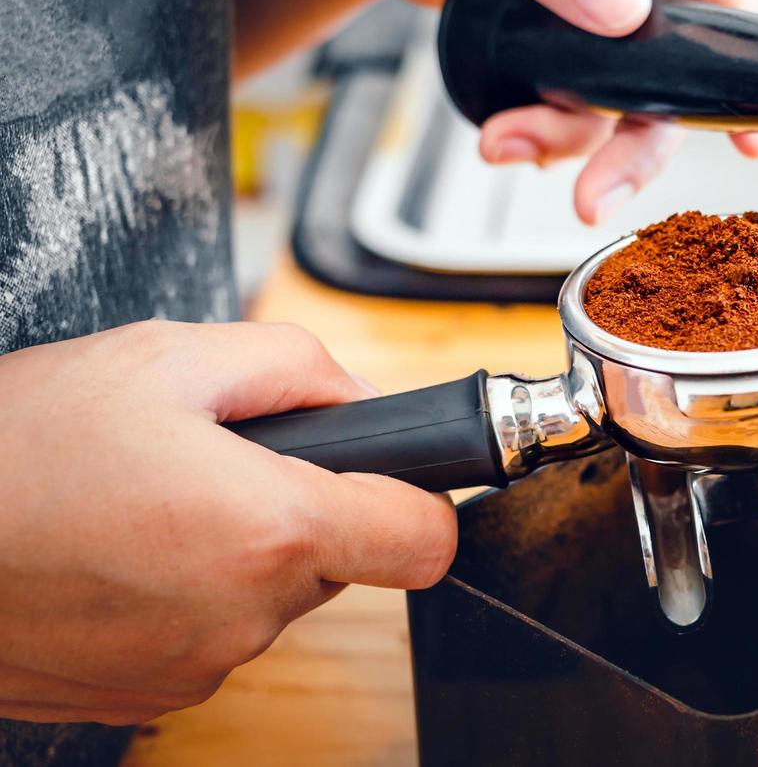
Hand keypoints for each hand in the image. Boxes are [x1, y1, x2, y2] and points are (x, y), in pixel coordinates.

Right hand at [0, 321, 455, 724]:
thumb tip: (358, 397)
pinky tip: (114, 550)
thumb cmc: (11, 453)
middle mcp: (244, 616)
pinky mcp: (145, 695)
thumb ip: (293, 364)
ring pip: (270, 597)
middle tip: (212, 463)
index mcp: (270, 530)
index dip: (418, 497)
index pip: (423, 541)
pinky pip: (207, 634)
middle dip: (297, 506)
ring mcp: (193, 667)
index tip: (395, 476)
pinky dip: (182, 593)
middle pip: (339, 560)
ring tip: (143, 502)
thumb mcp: (163, 356)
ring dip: (234, 549)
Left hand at [237, 0, 757, 223]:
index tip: (743, 122)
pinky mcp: (577, 30)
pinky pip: (588, 97)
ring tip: (507, 144)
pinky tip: (506, 130)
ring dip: (576, 135)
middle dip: (640, 131)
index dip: (741, 43)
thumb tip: (622, 8)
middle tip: (600, 191)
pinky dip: (549, 126)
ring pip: (632, 90)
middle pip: (680, 52)